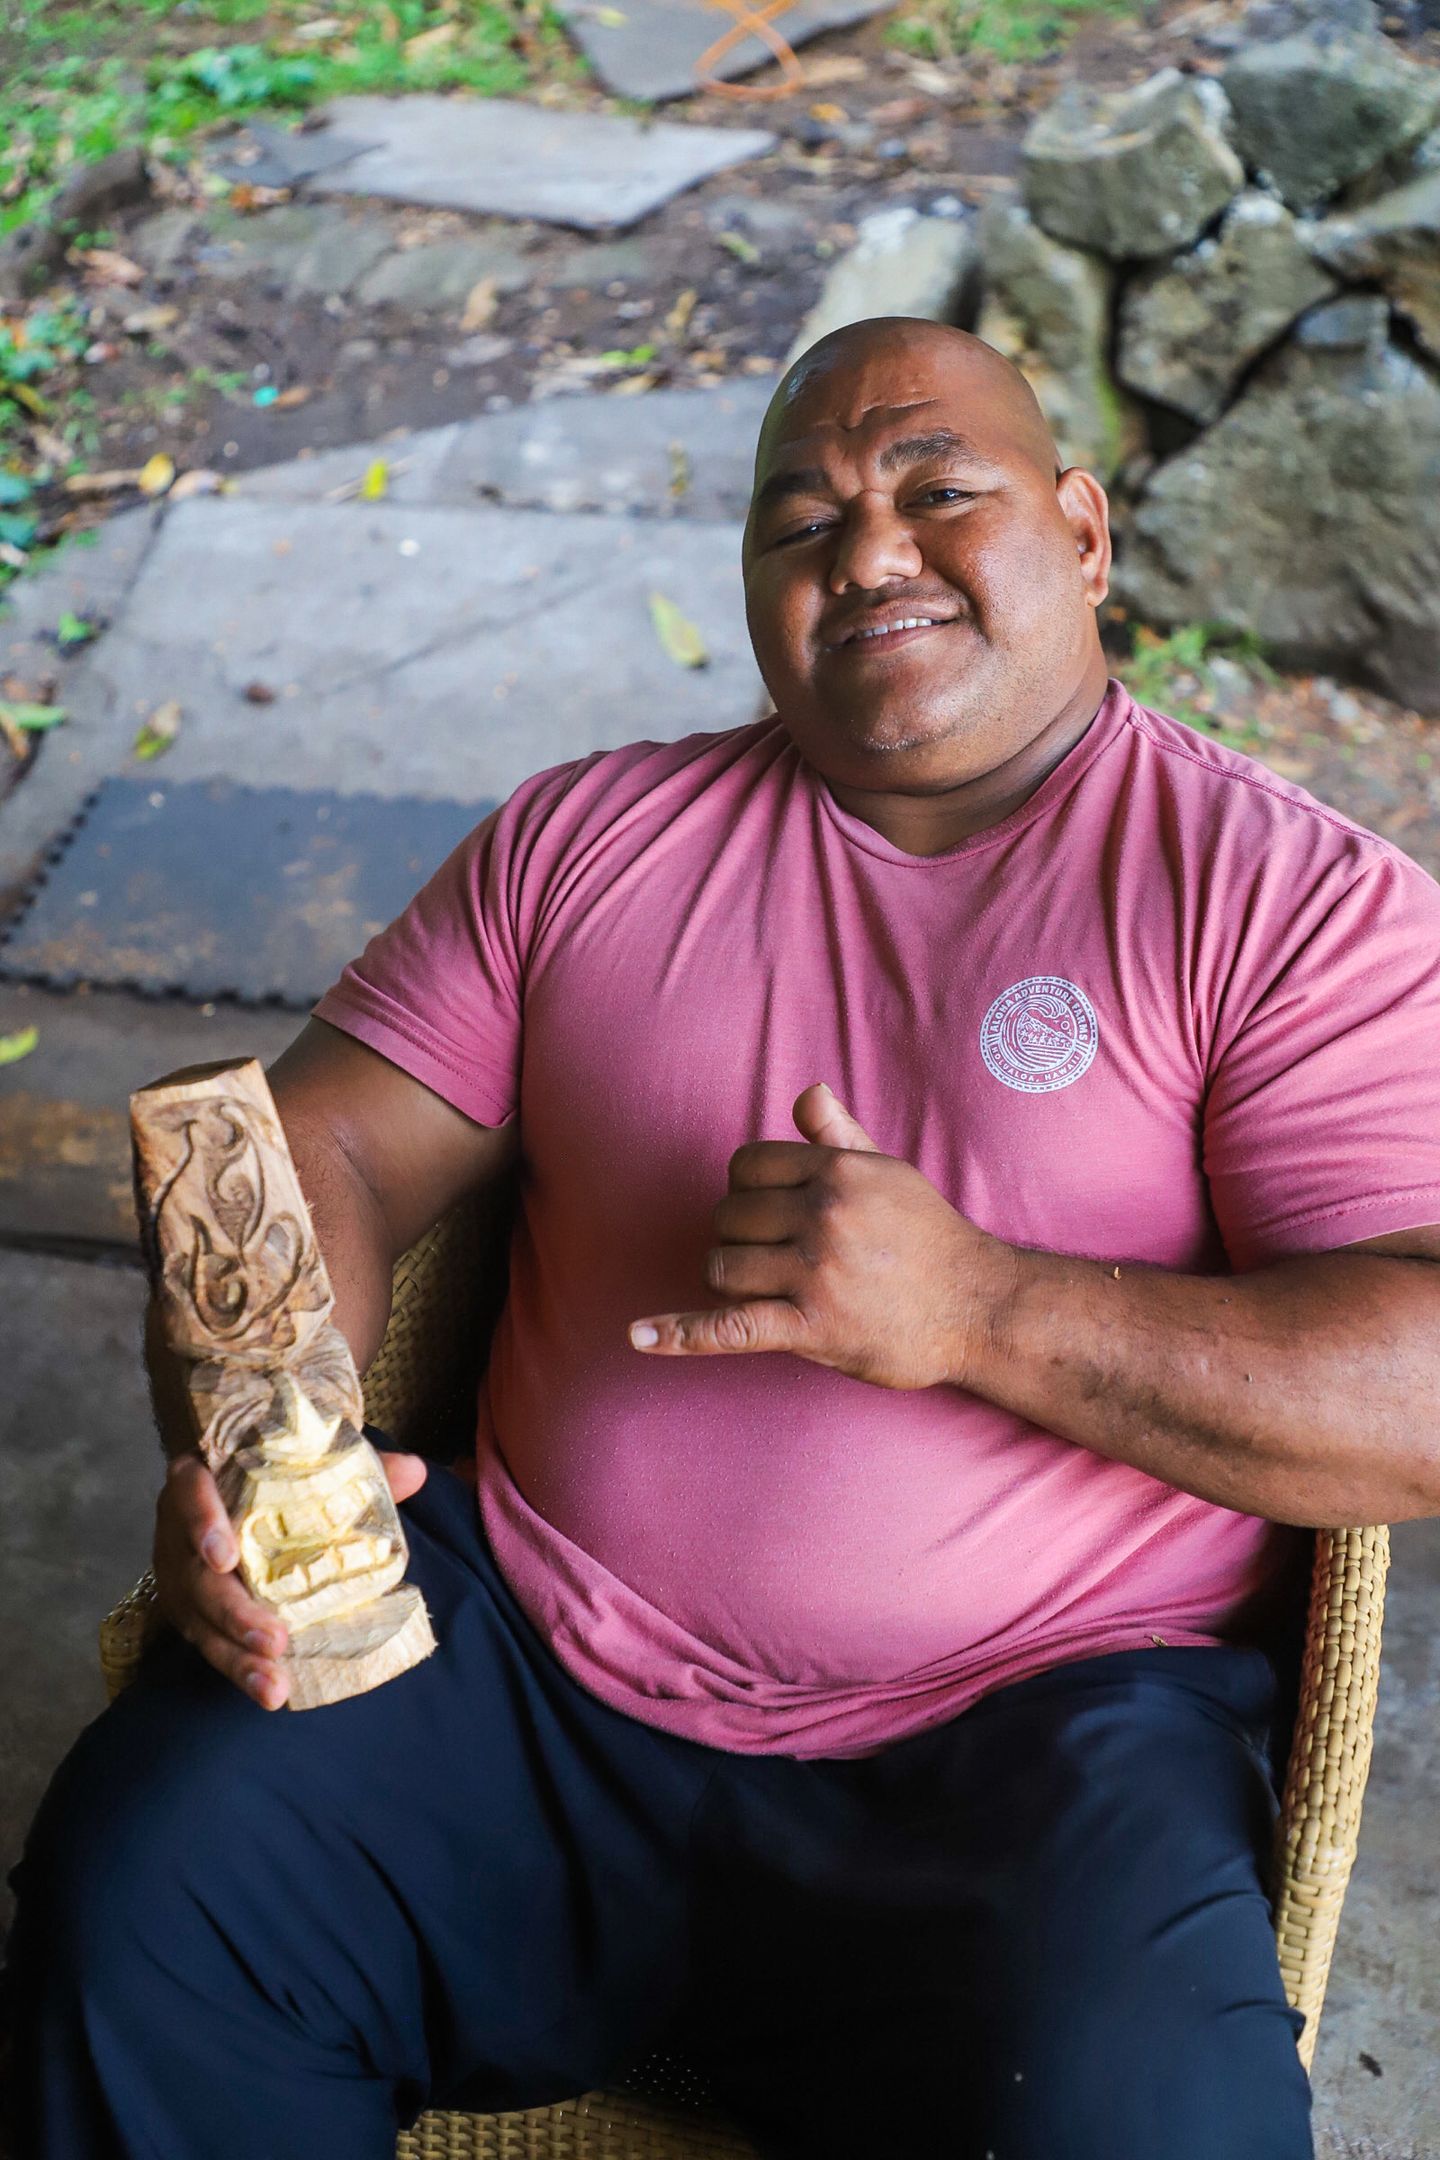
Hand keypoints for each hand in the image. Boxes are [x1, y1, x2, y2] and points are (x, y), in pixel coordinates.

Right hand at [152, 1446, 427, 1709]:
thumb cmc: (271, 1473)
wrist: (233, 1487)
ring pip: (197, 1620)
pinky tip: (267, 1688)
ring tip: (272, 1688)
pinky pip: (206, 1641)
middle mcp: (178, 1528)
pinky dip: (236, 1665)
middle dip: (232, 1613)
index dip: (202, 1522)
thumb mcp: (306, 1463)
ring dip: (234, 1657)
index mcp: (200, 1477)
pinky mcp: (187, 1609)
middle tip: (274, 1642)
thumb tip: (415, 1471)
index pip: (189, 1491)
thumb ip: (355, 1466)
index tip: (226, 1558)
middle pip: (194, 1574)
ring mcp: (179, 1573)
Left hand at [629, 1083, 1002, 1389]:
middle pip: (728, 1216)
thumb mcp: (888, 1174)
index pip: (744, 1167)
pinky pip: (730, 1327)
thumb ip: (839, 1137)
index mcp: (837, 1172)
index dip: (747, 1191)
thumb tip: (806, 1093)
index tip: (770, 1214)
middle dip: (741, 1237)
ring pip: (722, 1266)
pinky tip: (639, 1337)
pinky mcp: (812, 1328)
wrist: (980, 1306)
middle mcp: (824, 1215)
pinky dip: (680, 1334)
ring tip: (767, 1290)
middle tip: (779, 1259)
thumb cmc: (930, 1239)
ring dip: (731, 1280)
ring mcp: (816, 1273)